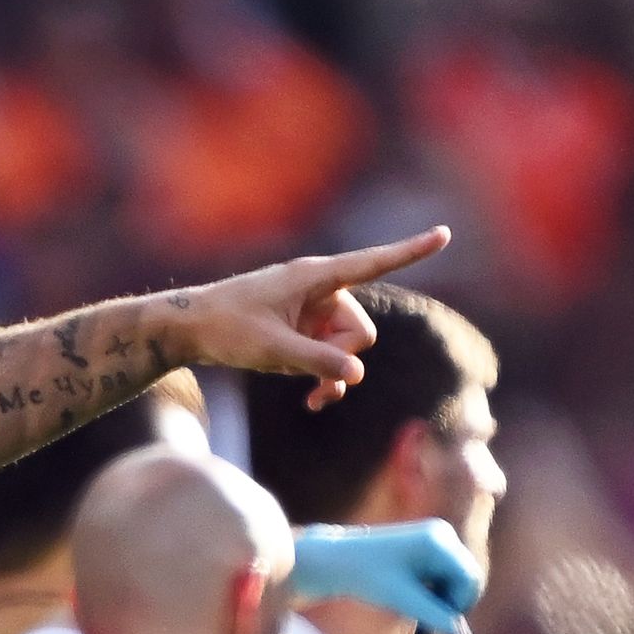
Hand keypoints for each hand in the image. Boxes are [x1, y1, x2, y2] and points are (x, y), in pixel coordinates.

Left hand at [167, 231, 451, 403]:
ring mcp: (312, 311)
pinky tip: (312, 400)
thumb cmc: (225, 329)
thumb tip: (356, 375)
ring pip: (346, 347)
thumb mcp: (271, 350)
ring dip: (333, 373)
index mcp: (316, 277)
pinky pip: (329, 354)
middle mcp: (320, 290)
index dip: (411, 251)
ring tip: (311, 397)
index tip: (445, 233)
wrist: (187, 329)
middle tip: (314, 377)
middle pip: (360, 330)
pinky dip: (324, 375)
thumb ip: (317, 361)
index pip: (373, 263)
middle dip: (344, 357)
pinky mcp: (302, 330)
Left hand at [290, 521, 482, 633]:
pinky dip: (436, 588)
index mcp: (437, 541)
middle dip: (452, 600)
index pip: (469, 578)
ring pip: (458, 578)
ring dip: (443, 596)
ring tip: (412, 602)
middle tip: (423, 613)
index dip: (459, 603)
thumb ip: (431, 613)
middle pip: (468, 577)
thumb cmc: (365, 577)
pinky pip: (447, 574)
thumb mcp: (399, 598)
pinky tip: (413, 592)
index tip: (435, 619)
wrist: (339, 560)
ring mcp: (440, 537)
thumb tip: (458, 632)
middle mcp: (443, 534)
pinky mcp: (433, 545)